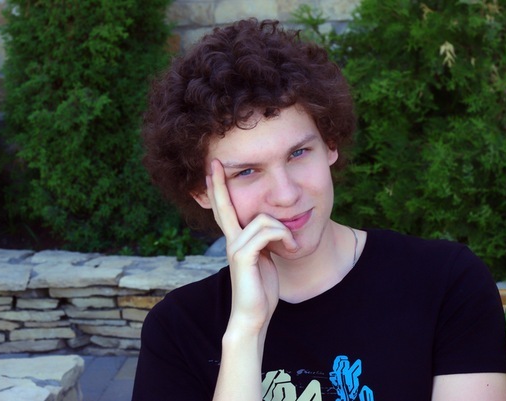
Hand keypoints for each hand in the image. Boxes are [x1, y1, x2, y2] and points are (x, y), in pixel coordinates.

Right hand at [206, 159, 298, 332]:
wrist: (253, 316)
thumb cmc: (261, 291)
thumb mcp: (265, 260)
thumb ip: (265, 243)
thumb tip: (273, 227)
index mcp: (236, 241)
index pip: (225, 210)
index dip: (219, 190)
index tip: (213, 170)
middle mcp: (231, 241)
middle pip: (224, 206)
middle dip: (219, 184)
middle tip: (214, 162)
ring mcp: (235, 248)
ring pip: (263, 219)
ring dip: (284, 230)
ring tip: (292, 246)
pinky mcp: (243, 256)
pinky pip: (267, 232)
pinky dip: (284, 237)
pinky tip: (290, 249)